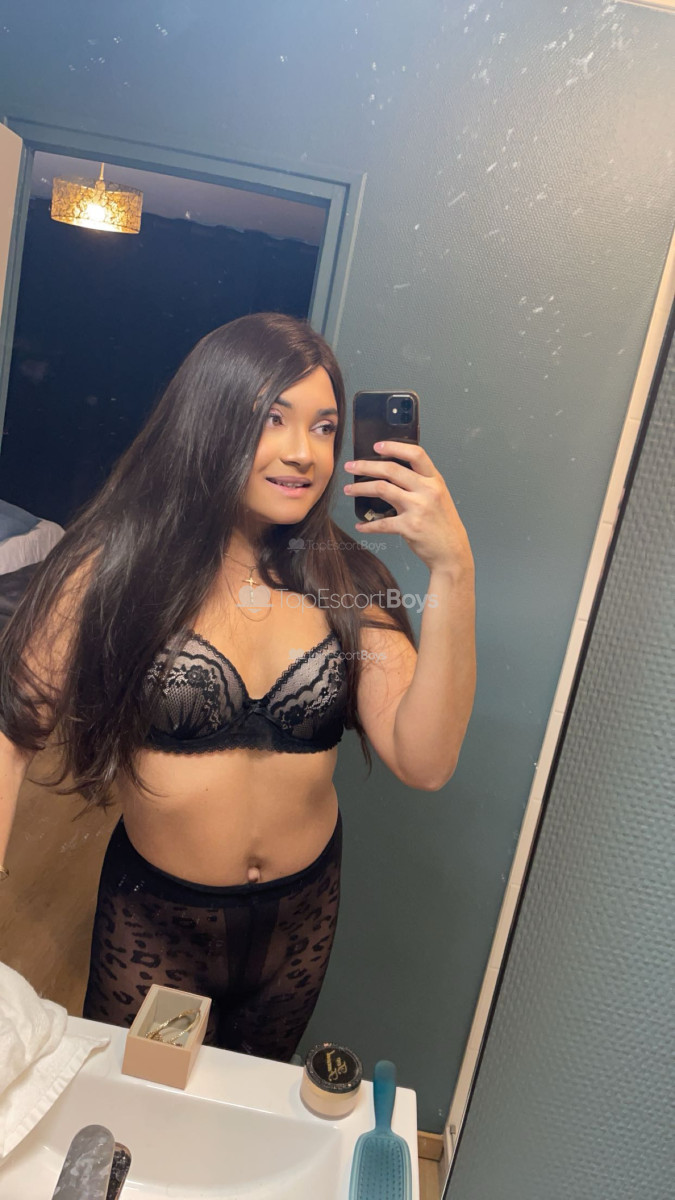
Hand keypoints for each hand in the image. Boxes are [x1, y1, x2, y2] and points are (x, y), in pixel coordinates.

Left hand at [343, 442, 473, 576]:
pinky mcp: (409, 527)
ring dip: (360, 489)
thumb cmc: (443, 524)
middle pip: (391, 469)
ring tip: (348, 489)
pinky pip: (382, 522)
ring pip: (382, 489)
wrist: (452, 552)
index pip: (416, 454)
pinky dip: (368, 525)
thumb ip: (421, 483)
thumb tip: (392, 473)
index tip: (377, 446)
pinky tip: (360, 526)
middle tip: (350, 466)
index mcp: (434, 480)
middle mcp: (427, 490)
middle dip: (366, 466)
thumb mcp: (438, 496)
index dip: (394, 447)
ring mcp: (418, 508)